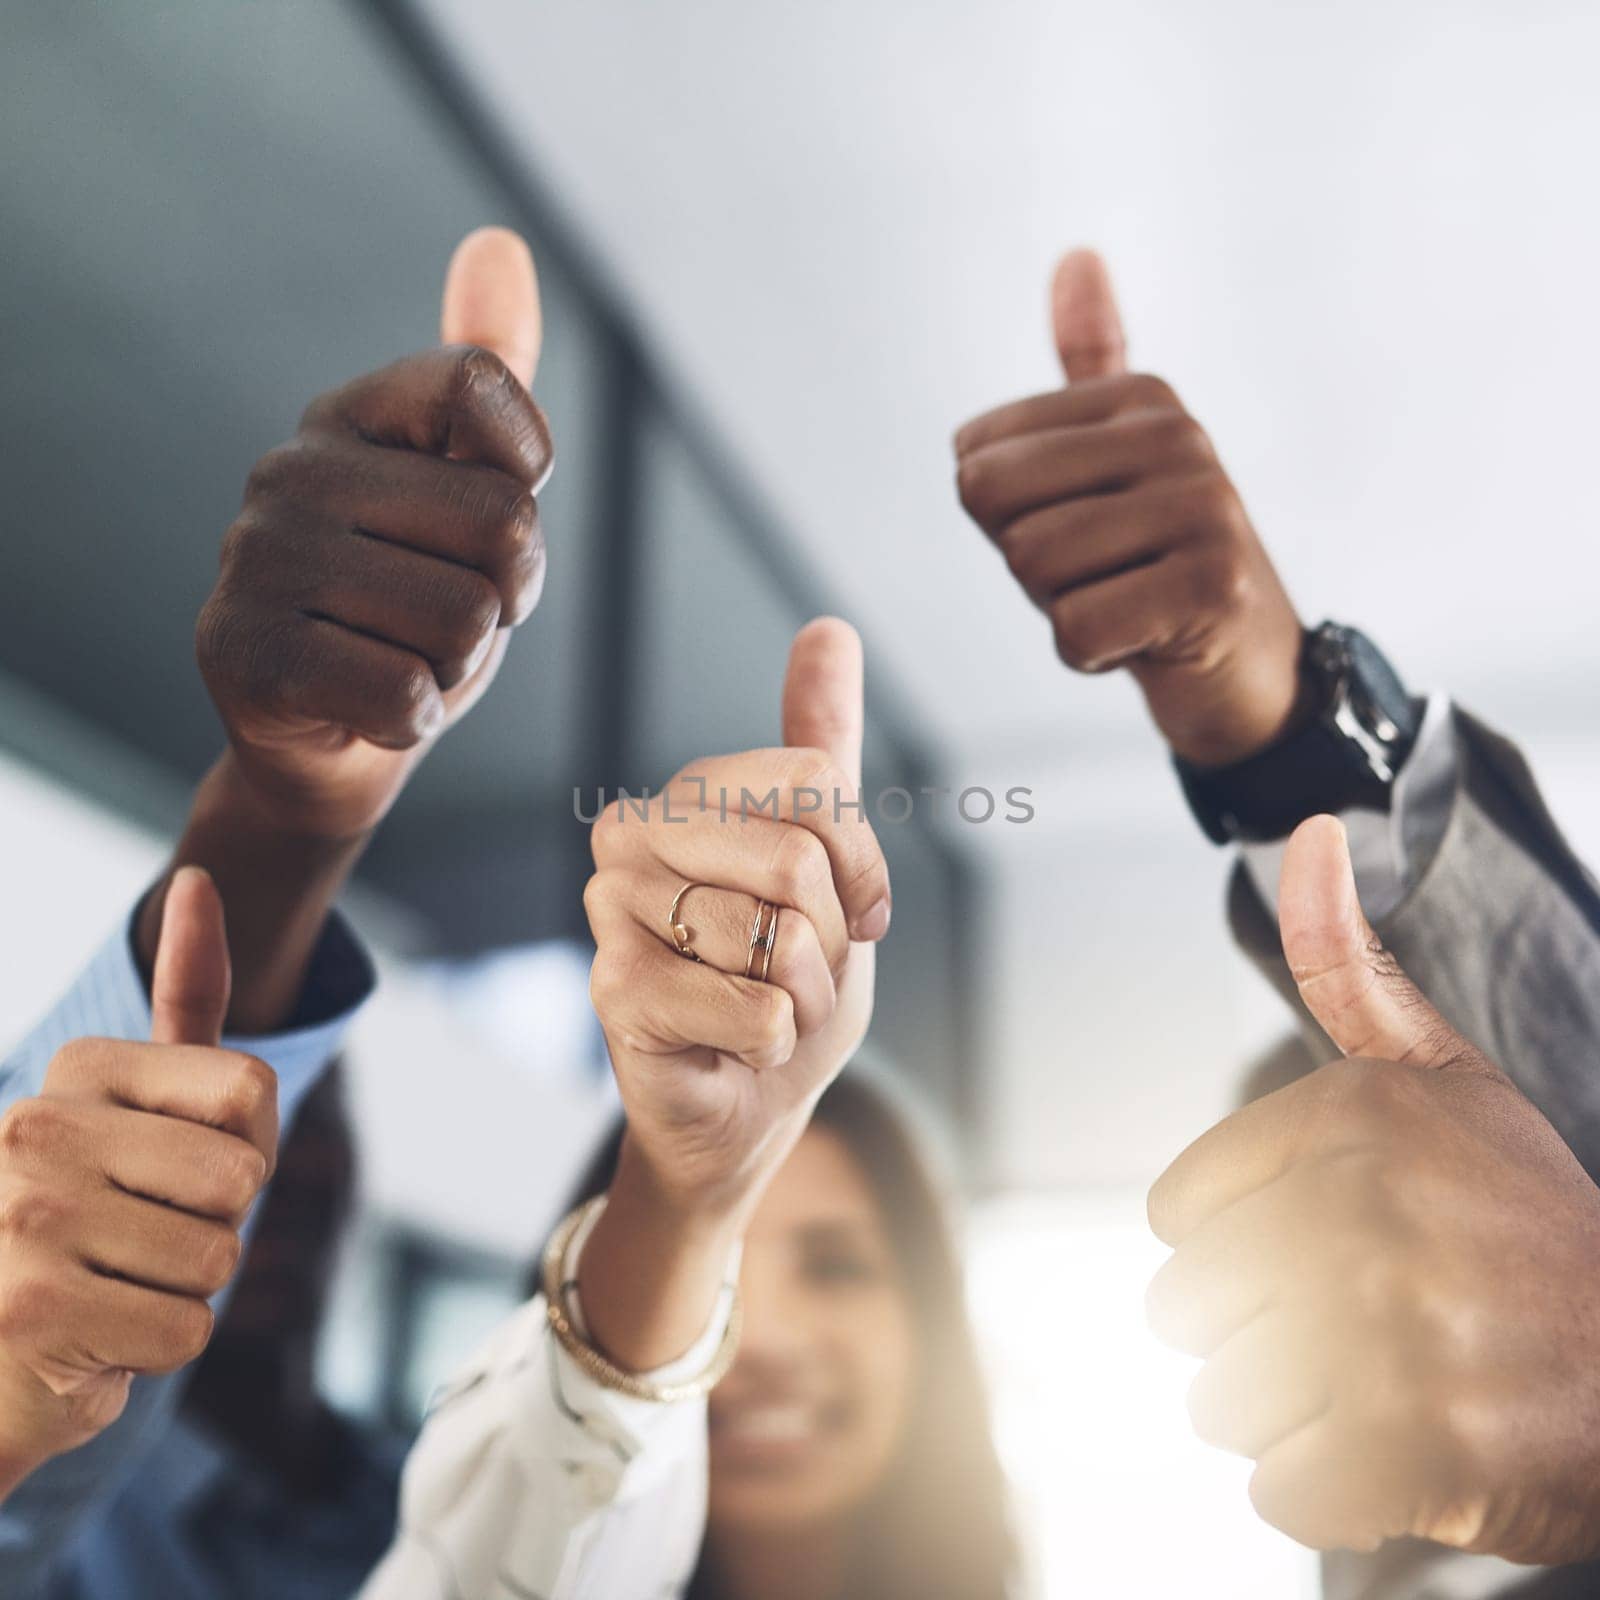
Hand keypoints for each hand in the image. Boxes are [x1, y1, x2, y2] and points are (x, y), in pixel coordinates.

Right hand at [0, 870, 275, 1496]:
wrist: (0, 1354)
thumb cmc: (98, 1215)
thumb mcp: (143, 1099)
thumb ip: (183, 997)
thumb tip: (196, 879)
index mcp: (76, 1069)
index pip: (252, 1089)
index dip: (243, 1146)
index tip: (174, 1164)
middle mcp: (33, 1128)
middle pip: (240, 1177)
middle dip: (215, 1223)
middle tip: (141, 1237)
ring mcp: (24, 1219)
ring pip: (217, 1258)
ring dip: (184, 1288)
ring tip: (114, 1283)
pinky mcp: (33, 1313)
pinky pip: (187, 1330)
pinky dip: (158, 1347)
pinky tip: (96, 1337)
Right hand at [196, 226, 551, 839]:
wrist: (330, 740)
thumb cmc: (411, 607)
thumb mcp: (466, 492)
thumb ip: (493, 384)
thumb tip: (501, 242)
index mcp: (348, 414)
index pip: (482, 384)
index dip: (524, 476)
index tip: (484, 524)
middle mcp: (290, 469)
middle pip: (505, 524)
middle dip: (506, 595)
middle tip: (447, 617)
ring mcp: (257, 559)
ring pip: (466, 620)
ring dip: (458, 664)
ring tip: (402, 657)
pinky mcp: (245, 654)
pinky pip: (407, 694)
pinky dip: (412, 718)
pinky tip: (368, 705)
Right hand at [577, 618, 890, 1368]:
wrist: (747, 1102)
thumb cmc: (784, 978)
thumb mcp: (827, 861)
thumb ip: (821, 747)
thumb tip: (829, 627)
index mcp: (683, 794)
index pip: (818, 786)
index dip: (863, 865)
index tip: (852, 910)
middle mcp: (628, 835)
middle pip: (797, 861)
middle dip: (836, 938)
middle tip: (802, 970)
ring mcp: (610, 913)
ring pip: (781, 941)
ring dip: (806, 997)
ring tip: (764, 1005)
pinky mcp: (615, 995)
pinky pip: (757, 1010)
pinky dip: (775, 1043)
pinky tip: (732, 1046)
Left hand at [954, 249, 1304, 766]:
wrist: (1248, 669)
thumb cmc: (1153, 564)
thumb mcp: (1116, 459)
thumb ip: (1091, 363)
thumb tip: (1076, 254)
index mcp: (1140, 398)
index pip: (977, 461)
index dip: (1006, 520)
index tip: (1081, 531)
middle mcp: (1179, 437)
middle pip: (997, 510)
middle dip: (1028, 565)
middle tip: (1101, 576)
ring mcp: (1205, 510)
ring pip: (1034, 568)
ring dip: (1062, 608)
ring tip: (1127, 603)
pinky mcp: (1213, 590)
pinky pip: (1076, 630)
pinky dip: (1091, 655)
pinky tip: (1143, 642)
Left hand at [1146, 816, 1599, 1561]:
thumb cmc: (1521, 1223)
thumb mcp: (1444, 1077)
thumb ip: (1346, 965)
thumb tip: (1308, 831)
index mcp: (1354, 1114)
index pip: (1178, 1219)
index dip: (1245, 1251)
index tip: (1340, 1250)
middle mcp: (1366, 1209)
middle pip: (1185, 1313)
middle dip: (1260, 1337)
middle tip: (1370, 1330)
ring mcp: (1391, 1331)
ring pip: (1218, 1402)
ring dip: (1293, 1415)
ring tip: (1392, 1385)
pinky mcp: (1415, 1450)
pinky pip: (1276, 1489)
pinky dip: (1331, 1492)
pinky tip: (1409, 1456)